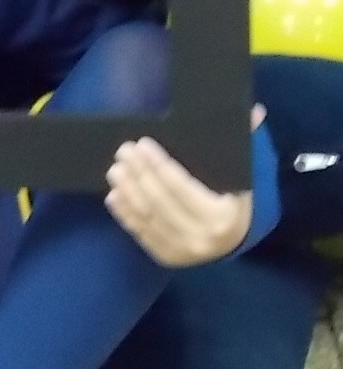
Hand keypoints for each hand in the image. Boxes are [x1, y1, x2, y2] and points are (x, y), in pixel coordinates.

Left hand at [104, 106, 264, 265]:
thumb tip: (254, 111)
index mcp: (224, 216)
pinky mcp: (167, 257)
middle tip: (123, 150)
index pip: (182, 186)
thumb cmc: (235, 198)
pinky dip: (125, 214)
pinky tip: (114, 196)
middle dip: (139, 174)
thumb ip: (245, 142)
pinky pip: (141, 233)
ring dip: (127, 191)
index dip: (159, 165)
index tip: (143, 144)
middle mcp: (204, 238)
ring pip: (148, 217)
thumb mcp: (244, 173)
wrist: (235, 239)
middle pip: (160, 200)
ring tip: (115, 169)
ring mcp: (184, 252)